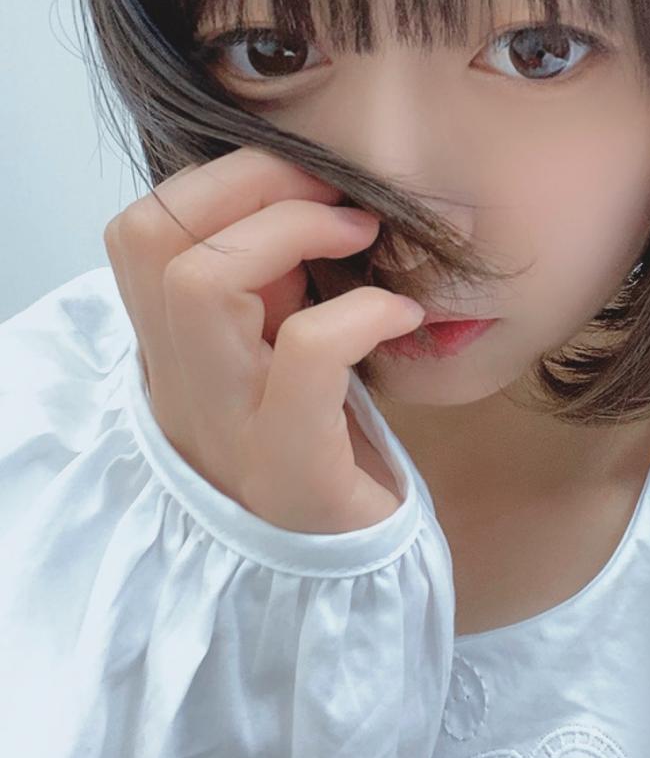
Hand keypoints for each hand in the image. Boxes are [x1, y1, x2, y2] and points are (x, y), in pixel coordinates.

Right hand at [102, 146, 424, 532]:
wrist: (351, 578)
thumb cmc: (323, 445)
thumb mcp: (277, 350)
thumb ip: (269, 284)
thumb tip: (301, 195)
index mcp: (175, 350)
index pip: (138, 231)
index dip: (218, 179)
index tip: (303, 180)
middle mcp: (181, 387)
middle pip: (153, 238)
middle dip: (252, 182)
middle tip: (337, 197)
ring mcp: (226, 431)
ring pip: (201, 283)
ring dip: (293, 229)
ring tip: (364, 237)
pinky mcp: (291, 471)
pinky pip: (305, 356)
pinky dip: (362, 312)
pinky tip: (403, 316)